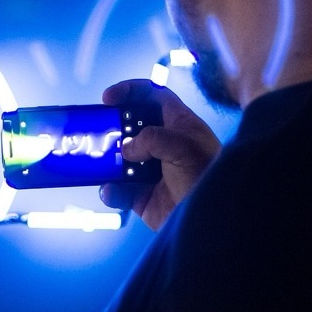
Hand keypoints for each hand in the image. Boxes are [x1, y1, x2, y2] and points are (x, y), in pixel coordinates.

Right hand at [98, 79, 220, 230]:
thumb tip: (126, 149)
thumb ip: (152, 138)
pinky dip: (111, 191)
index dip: (130, 91)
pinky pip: (118, 190)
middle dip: (112, 128)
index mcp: (179, 125)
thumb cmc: (207, 176)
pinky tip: (111, 190)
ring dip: (108, 162)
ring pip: (120, 159)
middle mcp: (164, 145)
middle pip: (130, 126)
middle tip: (99, 132)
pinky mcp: (142, 196)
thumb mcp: (184, 147)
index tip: (108, 97)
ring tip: (103, 164)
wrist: (212, 220)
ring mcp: (151, 171)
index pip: (152, 96)